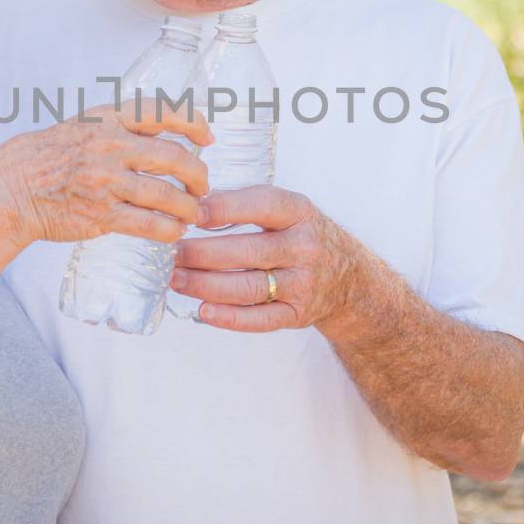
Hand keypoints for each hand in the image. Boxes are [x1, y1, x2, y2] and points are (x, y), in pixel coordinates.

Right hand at [0, 103, 212, 247]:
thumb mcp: (84, 125)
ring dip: (189, 208)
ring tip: (193, 214)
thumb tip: (167, 132)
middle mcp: (110, 146)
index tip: (208, 136)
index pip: (162, 111)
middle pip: (174, 158)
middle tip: (203, 187)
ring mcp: (106, 181)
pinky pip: (148, 224)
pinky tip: (174, 232)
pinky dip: (169, 230)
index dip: (194, 121)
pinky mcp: (102, 214)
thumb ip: (122, 126)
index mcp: (108, 118)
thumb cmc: (51, 156)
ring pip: (167, 195)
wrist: (14, 188)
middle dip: (199, 175)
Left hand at [170, 186, 364, 331]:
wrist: (349, 278)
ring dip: (206, 285)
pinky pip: (261, 319)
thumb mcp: (289, 209)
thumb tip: (194, 204)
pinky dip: (230, 318)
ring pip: (249, 287)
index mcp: (300, 213)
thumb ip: (249, 204)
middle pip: (249, 251)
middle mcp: (305, 247)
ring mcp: (303, 283)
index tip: (192, 213)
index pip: (263, 205)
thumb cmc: (302, 236)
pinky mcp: (298, 314)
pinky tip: (204, 310)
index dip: (225, 208)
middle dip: (203, 253)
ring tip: (178, 280)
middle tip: (174, 254)